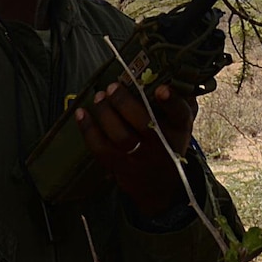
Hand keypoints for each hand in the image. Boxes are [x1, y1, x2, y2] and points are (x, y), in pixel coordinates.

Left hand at [77, 82, 197, 219]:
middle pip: (144, 124)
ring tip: (98, 97)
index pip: (180, 114)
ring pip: (121, 136)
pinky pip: (101, 149)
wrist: (162, 187)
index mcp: (179, 129)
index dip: (171, 101)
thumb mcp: (181, 125)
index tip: (160, 89)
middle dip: (125, 103)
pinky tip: (81, 113)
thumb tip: (172, 73)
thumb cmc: (169, 143)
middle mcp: (162, 145)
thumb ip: (181, 100)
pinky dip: (88, 130)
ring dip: (106, 114)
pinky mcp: (120, 166)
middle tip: (112, 87)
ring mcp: (140, 158)